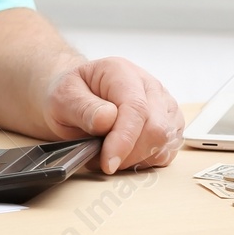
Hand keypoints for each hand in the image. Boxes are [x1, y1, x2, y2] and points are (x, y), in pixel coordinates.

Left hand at [39, 57, 184, 173]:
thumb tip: (107, 120)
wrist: (77, 97)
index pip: (136, 108)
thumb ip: (83, 108)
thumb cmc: (71, 95)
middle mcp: (149, 86)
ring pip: (164, 143)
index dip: (124, 139)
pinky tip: (124, 154)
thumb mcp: (63, 98)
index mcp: (122, 72)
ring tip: (108, 153)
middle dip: (128, 154)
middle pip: (157, 129)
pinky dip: (145, 161)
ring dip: (135, 159)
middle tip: (101, 159)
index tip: (108, 162)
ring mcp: (163, 106)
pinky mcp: (170, 126)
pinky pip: (166, 152)